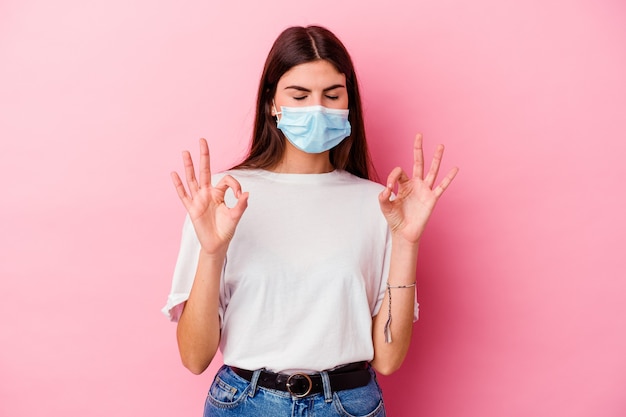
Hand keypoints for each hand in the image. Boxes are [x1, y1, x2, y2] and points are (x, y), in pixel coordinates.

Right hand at [171, 138, 248, 254]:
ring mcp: (198, 200)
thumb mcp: (235, 217)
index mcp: (219, 193)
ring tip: (185, 152)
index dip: (234, 184)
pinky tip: (174, 174)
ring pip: (192, 179)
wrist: (216, 244)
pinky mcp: (191, 209)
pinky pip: (183, 195)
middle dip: (204, 156)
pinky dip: (178, 185)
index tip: (239, 195)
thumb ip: (241, 205)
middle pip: (205, 170)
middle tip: (202, 140)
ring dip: (189, 166)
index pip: (225, 179)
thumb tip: (246, 193)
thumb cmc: (226, 229)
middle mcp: (207, 193)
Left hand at [378, 134, 457, 243]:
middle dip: (418, 149)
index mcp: (403, 185)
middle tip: (419, 135)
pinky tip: (455, 168)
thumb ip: (383, 197)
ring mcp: (424, 190)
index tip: (388, 189)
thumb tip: (386, 190)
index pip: (399, 171)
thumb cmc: (395, 220)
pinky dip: (448, 178)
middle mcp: (415, 184)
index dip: (392, 177)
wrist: (404, 233)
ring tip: (440, 145)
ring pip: (432, 171)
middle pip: (418, 163)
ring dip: (436, 158)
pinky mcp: (432, 198)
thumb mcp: (385, 207)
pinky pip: (441, 186)